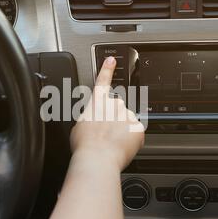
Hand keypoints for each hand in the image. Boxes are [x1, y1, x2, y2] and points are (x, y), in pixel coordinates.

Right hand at [70, 56, 144, 171]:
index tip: (111, 60)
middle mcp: (114, 105)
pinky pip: (136, 133)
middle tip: (107, 136)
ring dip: (123, 131)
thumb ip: (89, 117)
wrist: (97, 158)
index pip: (103, 81)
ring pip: (128, 122)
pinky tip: (121, 147)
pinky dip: (131, 140)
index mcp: (97, 103)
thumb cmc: (85, 145)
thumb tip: (92, 122)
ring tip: (112, 144)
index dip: (107, 69)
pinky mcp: (138, 127)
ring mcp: (127, 115)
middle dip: (115, 119)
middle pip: (117, 109)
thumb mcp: (79, 126)